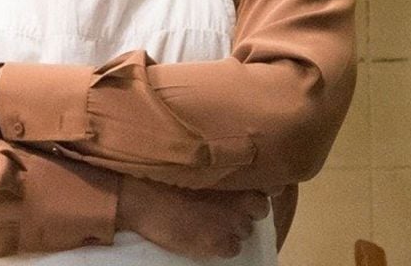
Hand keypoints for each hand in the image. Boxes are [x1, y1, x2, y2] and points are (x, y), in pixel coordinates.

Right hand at [115, 175, 269, 259]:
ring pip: (246, 229)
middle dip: (247, 208)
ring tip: (211, 221)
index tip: (249, 188)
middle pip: (260, 208)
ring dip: (234, 226)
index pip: (270, 184)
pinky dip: (223, 245)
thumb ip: (220, 165)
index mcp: (237, 174)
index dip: (263, 187)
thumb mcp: (196, 162)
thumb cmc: (163, 173)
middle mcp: (242, 199)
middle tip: (226, 206)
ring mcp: (233, 223)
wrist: (140, 197)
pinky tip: (206, 236)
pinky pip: (233, 249)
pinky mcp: (220, 243)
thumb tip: (232, 168)